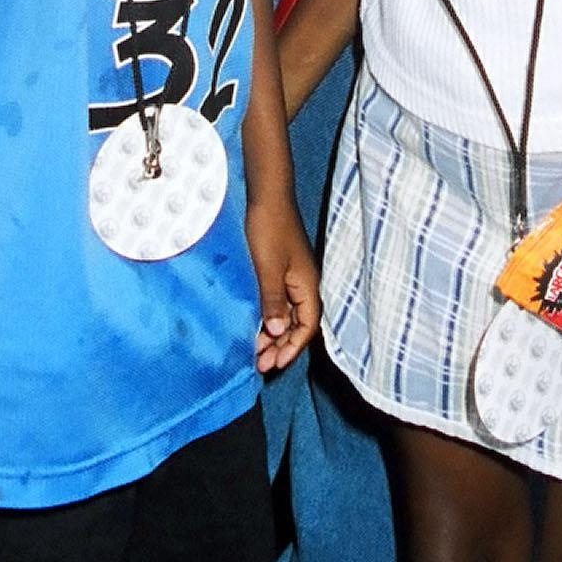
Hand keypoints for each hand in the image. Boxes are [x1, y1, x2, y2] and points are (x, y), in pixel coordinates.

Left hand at [246, 195, 318, 372]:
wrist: (266, 196)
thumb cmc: (269, 228)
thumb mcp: (268, 267)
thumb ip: (273, 299)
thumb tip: (276, 332)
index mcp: (307, 285)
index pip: (306, 327)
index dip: (292, 347)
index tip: (274, 363)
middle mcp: (303, 285)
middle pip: (298, 325)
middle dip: (281, 347)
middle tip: (259, 364)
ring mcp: (292, 278)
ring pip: (287, 316)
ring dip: (274, 335)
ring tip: (254, 351)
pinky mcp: (280, 272)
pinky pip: (278, 304)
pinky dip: (268, 319)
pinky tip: (254, 326)